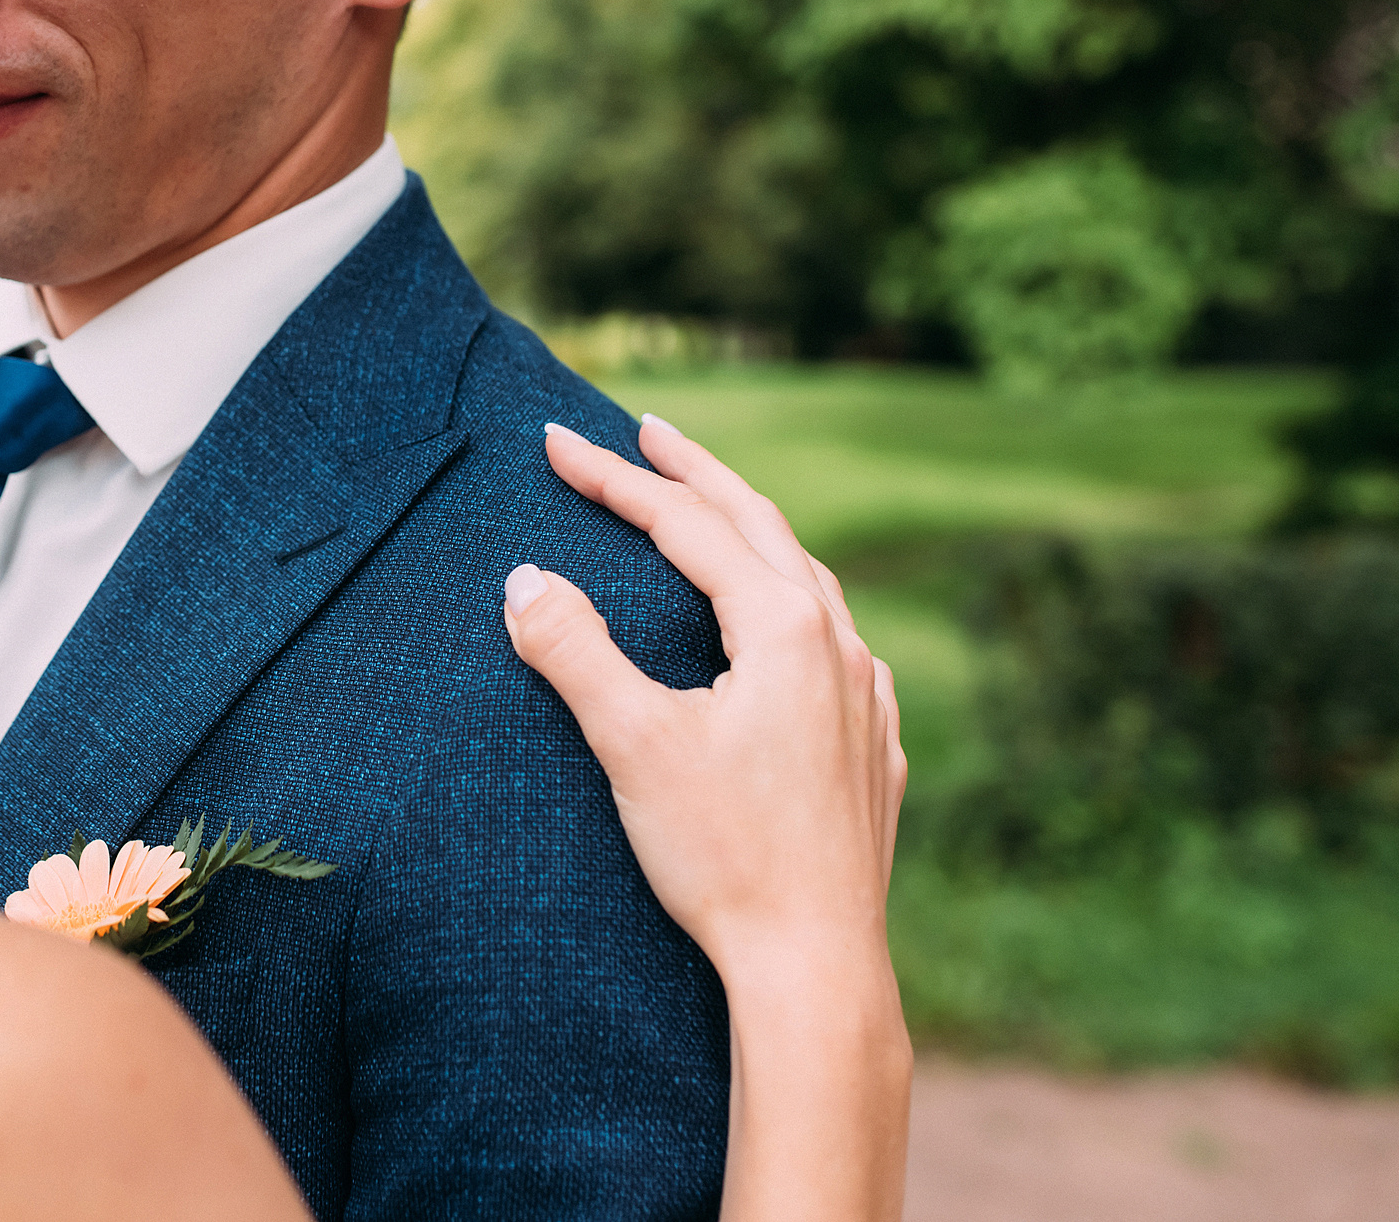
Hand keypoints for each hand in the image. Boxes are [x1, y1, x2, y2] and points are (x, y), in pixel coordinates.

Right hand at [503, 416, 905, 978]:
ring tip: (712, 511)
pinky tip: (785, 631)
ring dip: (751, 534)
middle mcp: (839, 644)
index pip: (687, 523)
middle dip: (696, 474)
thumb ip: (574, 650)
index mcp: (783, 625)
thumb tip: (525, 579)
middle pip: (761, 526)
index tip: (555, 442)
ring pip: (807, 581)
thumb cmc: (724, 856)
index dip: (614, 478)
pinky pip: (835, 643)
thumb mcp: (632, 743)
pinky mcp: (874, 749)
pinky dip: (792, 604)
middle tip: (645, 432)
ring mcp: (866, 697)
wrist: (815, 965)